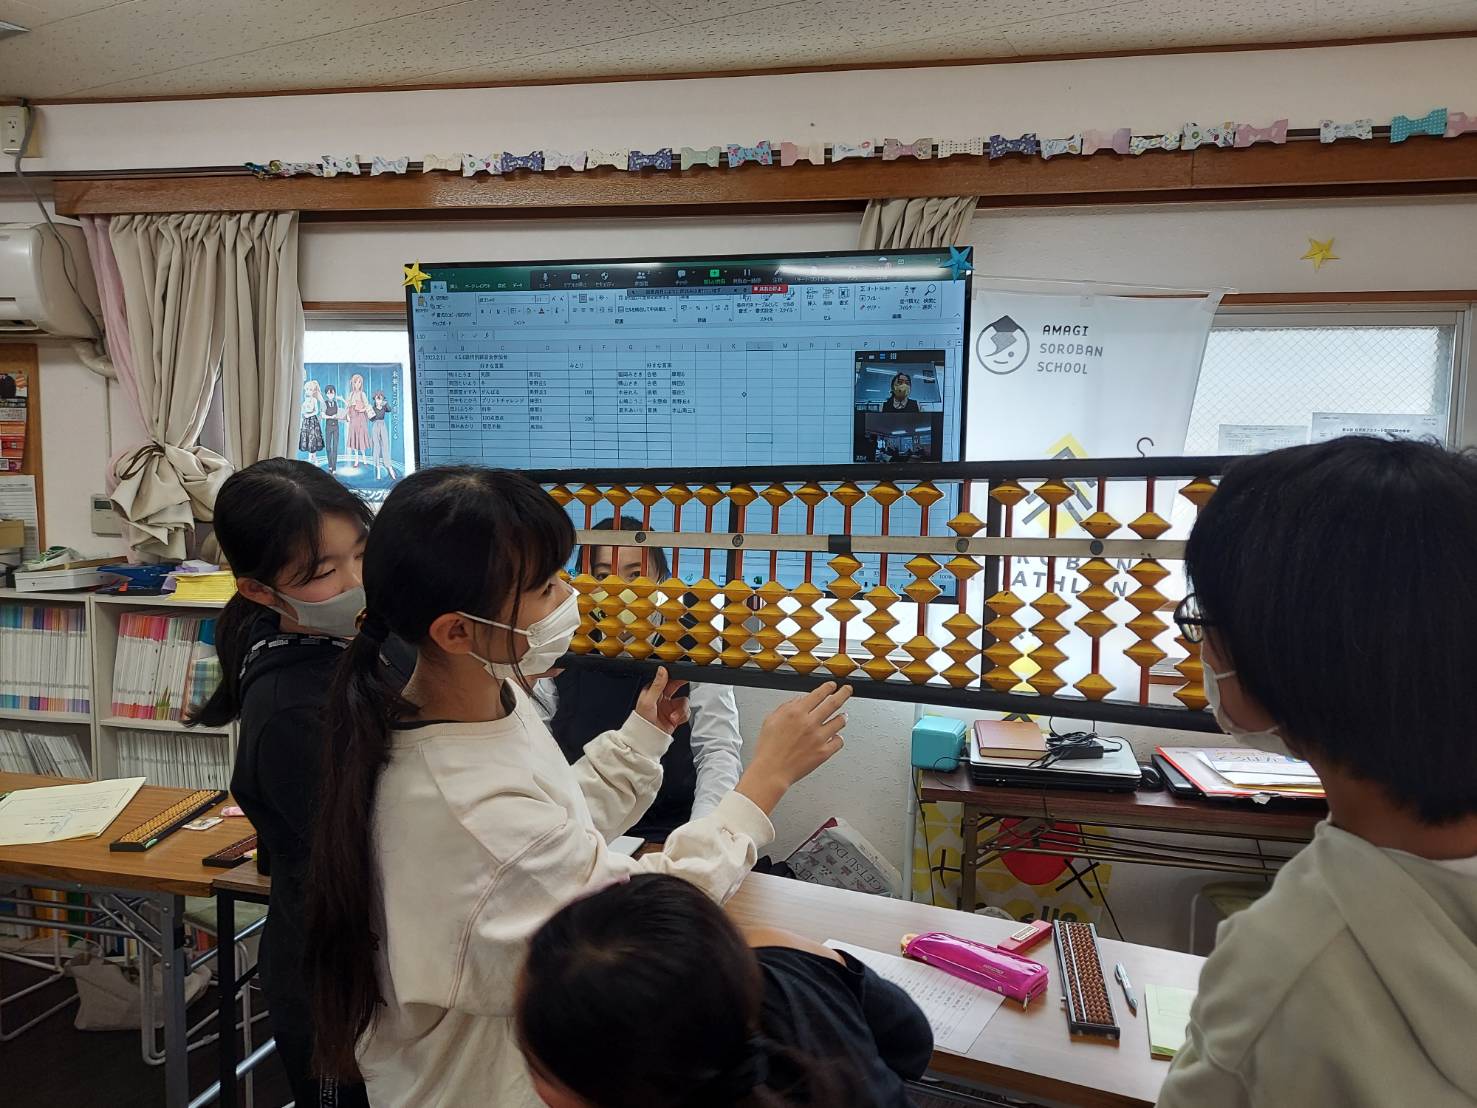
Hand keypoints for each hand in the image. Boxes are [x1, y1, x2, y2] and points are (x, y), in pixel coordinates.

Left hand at [634, 667, 689, 734]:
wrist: (646, 739)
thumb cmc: (642, 721)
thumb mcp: (648, 700)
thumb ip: (657, 685)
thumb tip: (662, 670)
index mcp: (653, 691)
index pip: (666, 678)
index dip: (675, 675)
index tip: (682, 673)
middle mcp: (662, 697)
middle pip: (677, 686)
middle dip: (682, 686)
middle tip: (687, 681)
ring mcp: (670, 707)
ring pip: (684, 701)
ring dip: (681, 709)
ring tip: (673, 716)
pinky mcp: (676, 716)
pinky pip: (686, 712)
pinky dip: (682, 716)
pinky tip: (675, 720)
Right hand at [737, 682, 850, 813]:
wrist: (771, 771)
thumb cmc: (768, 749)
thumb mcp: (770, 720)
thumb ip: (786, 707)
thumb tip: (799, 700)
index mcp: (796, 713)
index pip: (818, 694)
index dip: (828, 687)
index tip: (832, 685)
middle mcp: (809, 723)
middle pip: (834, 703)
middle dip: (843, 693)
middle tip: (847, 690)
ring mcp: (819, 738)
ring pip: (840, 722)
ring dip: (843, 717)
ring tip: (843, 716)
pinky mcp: (824, 752)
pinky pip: (839, 741)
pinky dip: (839, 737)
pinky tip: (836, 736)